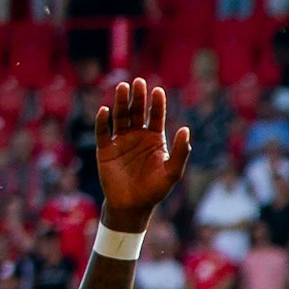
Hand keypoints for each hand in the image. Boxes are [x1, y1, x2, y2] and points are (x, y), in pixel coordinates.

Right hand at [94, 78, 190, 230]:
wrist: (133, 206)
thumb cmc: (155, 190)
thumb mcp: (172, 172)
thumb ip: (180, 152)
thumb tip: (186, 129)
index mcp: (154, 139)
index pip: (156, 117)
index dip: (157, 104)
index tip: (158, 90)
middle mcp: (137, 136)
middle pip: (137, 112)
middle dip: (138, 98)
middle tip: (138, 82)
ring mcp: (120, 141)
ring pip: (120, 117)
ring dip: (120, 102)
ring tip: (122, 87)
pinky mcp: (105, 150)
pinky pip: (102, 133)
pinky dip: (102, 122)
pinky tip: (104, 111)